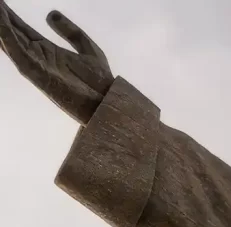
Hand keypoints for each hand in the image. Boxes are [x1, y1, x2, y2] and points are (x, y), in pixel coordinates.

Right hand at [0, 2, 112, 123]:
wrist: (108, 102)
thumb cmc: (99, 82)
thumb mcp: (88, 49)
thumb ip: (71, 32)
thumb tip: (50, 14)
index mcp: (47, 50)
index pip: (22, 29)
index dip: (9, 16)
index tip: (0, 3)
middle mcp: (38, 57)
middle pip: (13, 33)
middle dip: (1, 18)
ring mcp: (37, 65)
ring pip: (11, 42)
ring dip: (1, 27)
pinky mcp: (38, 74)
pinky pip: (19, 54)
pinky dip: (8, 39)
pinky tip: (2, 26)